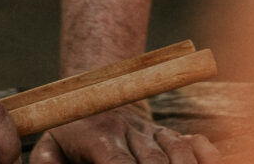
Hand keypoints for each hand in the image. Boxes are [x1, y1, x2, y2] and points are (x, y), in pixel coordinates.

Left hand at [30, 106, 218, 163]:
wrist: (101, 96)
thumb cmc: (70, 134)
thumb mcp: (50, 146)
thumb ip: (45, 163)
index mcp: (99, 136)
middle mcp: (131, 132)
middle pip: (154, 162)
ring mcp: (155, 133)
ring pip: (178, 151)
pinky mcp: (173, 135)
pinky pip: (197, 142)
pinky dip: (207, 155)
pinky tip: (207, 163)